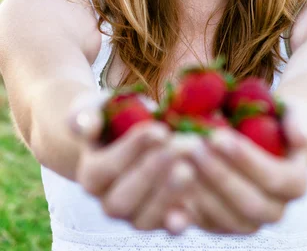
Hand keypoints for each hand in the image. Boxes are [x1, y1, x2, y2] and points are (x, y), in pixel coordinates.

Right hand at [67, 92, 196, 233]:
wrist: (130, 134)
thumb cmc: (112, 117)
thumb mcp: (94, 108)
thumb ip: (84, 115)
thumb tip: (86, 126)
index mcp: (91, 175)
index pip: (105, 169)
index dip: (132, 150)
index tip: (159, 130)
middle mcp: (109, 201)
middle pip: (122, 200)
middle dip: (152, 173)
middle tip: (178, 147)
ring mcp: (135, 215)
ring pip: (145, 218)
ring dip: (168, 194)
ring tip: (190, 167)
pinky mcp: (162, 219)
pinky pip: (169, 226)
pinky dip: (182, 218)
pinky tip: (195, 201)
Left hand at [171, 100, 306, 233]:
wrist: (261, 135)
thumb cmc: (275, 117)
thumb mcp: (291, 109)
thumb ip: (298, 119)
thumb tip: (302, 137)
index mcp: (295, 184)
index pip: (273, 178)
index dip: (246, 160)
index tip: (219, 136)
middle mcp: (275, 210)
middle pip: (248, 203)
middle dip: (218, 175)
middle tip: (192, 145)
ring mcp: (247, 221)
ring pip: (223, 217)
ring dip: (199, 190)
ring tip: (177, 159)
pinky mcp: (221, 224)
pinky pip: (203, 222)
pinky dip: (185, 207)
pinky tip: (167, 183)